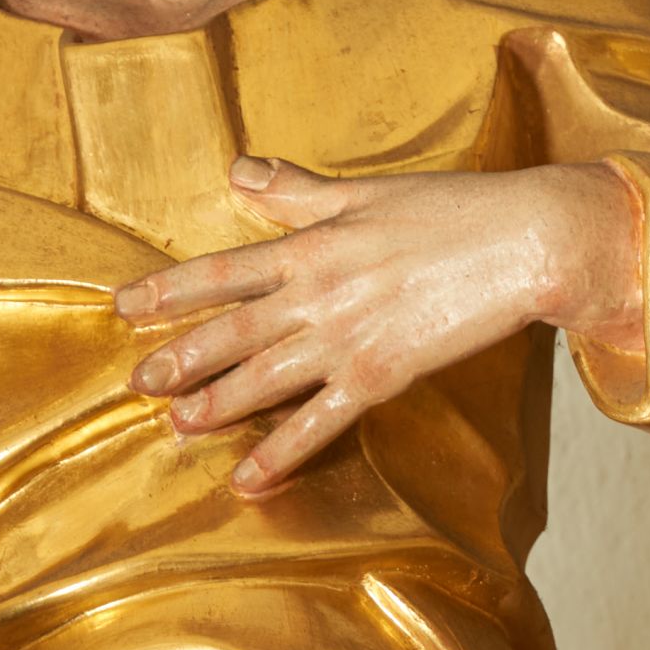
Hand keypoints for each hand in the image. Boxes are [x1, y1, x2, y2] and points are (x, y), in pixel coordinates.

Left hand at [121, 156, 643, 494]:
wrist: (526, 242)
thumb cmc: (453, 211)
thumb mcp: (365, 192)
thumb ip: (295, 193)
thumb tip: (238, 170)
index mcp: (311, 245)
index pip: (223, 270)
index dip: (168, 291)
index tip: (124, 307)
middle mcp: (318, 293)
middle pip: (232, 330)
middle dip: (179, 358)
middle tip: (135, 383)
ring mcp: (348, 338)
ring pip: (265, 378)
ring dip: (216, 405)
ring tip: (175, 427)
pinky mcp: (382, 376)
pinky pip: (320, 422)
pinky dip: (282, 453)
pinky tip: (249, 478)